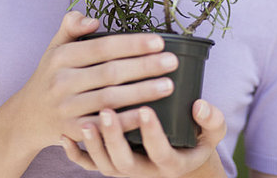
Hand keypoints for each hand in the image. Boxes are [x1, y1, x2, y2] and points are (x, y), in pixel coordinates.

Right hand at [15, 11, 177, 151]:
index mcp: (62, 57)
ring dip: (142, 92)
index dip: (132, 44)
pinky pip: (104, 127)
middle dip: (144, 67)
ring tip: (169, 85)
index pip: (103, 47)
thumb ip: (71, 26)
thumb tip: (93, 20)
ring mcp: (67, 108)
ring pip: (110, 99)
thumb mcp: (55, 46)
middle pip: (110, 73)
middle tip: (172, 61)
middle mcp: (62, 82)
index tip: (158, 41)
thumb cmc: (50, 75)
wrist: (27, 117)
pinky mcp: (72, 131)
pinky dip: (126, 122)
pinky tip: (148, 115)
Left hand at [59, 99, 226, 177]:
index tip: (146, 109)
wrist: (181, 159)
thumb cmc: (196, 139)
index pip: (161, 152)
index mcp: (171, 162)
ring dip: (93, 145)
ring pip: (104, 165)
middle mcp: (145, 171)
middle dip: (114, 138)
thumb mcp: (211, 132)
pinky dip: (75, 154)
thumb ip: (212, 120)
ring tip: (85, 122)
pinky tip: (64, 136)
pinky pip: (89, 165)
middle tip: (107, 111)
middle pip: (125, 162)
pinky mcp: (111, 164)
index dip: (152, 134)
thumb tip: (201, 105)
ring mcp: (125, 169)